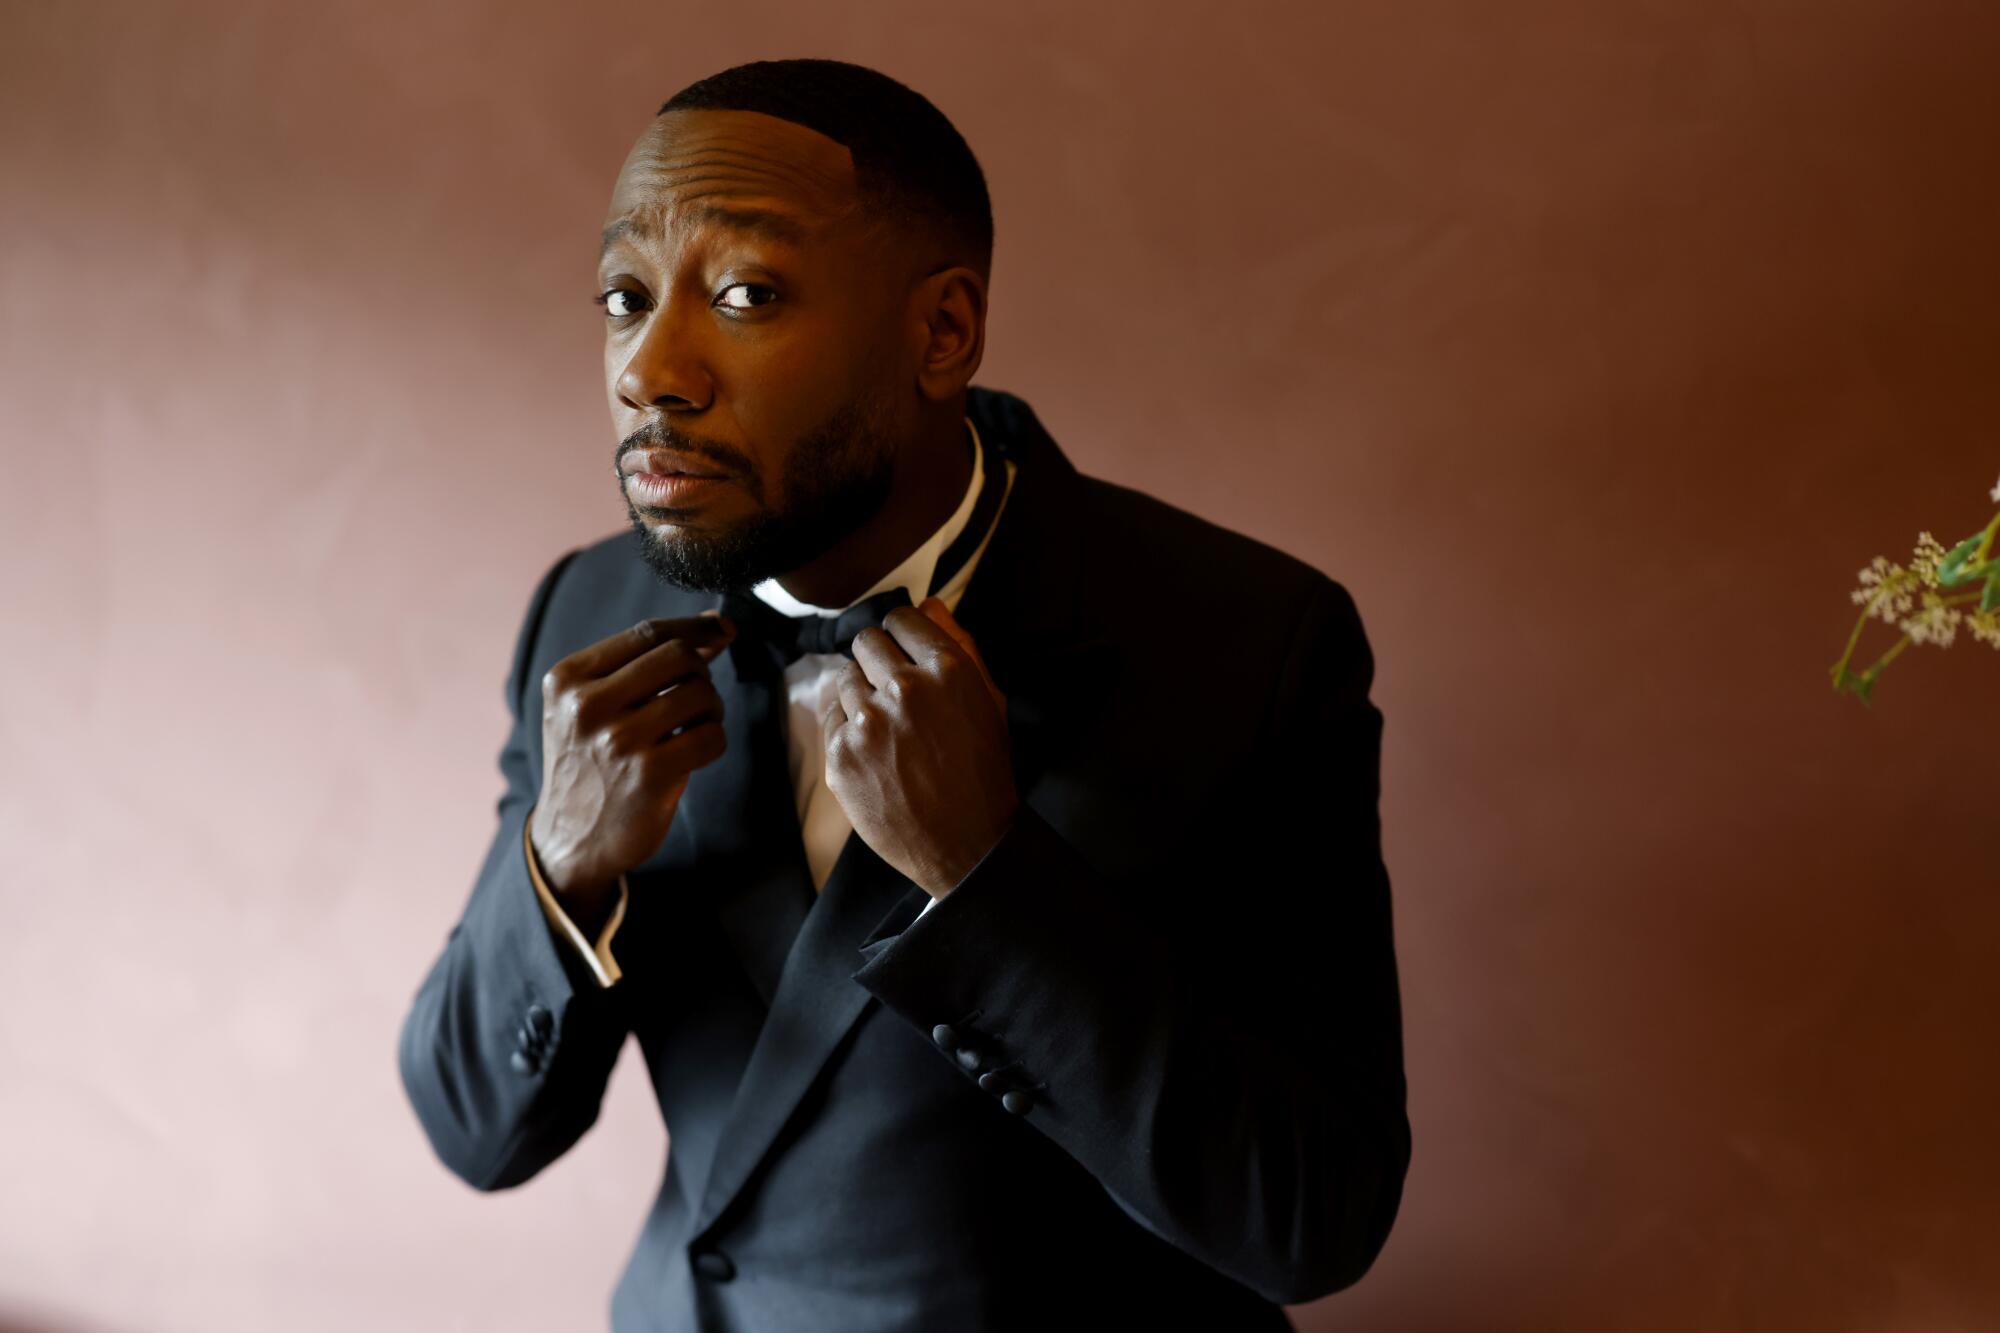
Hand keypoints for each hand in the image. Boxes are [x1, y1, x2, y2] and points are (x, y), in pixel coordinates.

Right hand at [529, 611, 736, 897]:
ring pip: (700, 693)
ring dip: (711, 708)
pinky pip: (711, 736)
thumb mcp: (591, 706)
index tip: (723, 628)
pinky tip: (696, 752)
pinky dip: (714, 740)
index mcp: (567, 679)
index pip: (647, 633)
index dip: (695, 627)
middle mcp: (586, 705)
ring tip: (694, 726)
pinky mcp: (648, 775)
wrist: (571, 839)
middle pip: (679, 656)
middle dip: (702, 672)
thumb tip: (714, 624)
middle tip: (697, 697)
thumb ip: (642, 664)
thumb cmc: (590, 763)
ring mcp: (617, 740)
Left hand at [823, 597, 1016, 897]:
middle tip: (894, 692)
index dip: (903, 636)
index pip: (903, 619)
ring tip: (887, 729)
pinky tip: (873, 752)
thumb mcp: (988, 702)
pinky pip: (830, 716)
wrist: (964, 845)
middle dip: (879, 660)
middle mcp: (905, 689)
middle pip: (867, 641)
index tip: (905, 654)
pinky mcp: (839, 755)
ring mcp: (868, 723)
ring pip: (845, 678)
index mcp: (948, 670)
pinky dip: (846, 729)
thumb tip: (930, 602)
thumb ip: (961, 646)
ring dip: (862, 695)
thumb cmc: (981, 771)